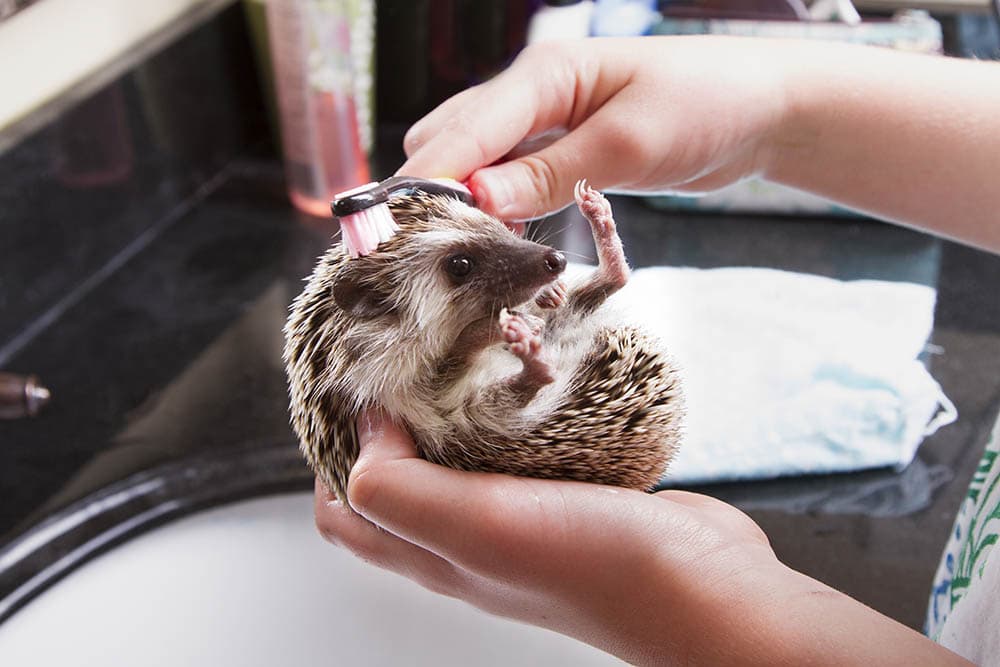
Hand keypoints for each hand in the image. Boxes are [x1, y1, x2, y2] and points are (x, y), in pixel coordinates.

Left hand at [314, 410, 967, 664]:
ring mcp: (523, 512)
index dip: (327, 452)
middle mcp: (471, 537)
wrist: (706, 587)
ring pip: (462, 453)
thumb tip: (362, 427)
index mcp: (435, 553)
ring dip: (449, 405)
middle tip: (397, 353)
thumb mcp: (480, 527)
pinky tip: (525, 373)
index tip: (343, 387)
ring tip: (454, 349)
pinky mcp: (571, 489)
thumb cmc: (597, 567)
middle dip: (387, 415)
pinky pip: (522, 442)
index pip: (344, 510)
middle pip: (400, 474)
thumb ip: (402, 488)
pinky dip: (510, 407)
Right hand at [398, 36, 787, 219]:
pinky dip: (496, 209)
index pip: (461, 131)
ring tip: (460, 256)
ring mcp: (542, 123)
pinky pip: (507, 179)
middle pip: (449, 143)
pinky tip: (502, 240)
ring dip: (463, 205)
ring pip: (473, 163)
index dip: (424, 183)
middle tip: (432, 255)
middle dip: (433, 195)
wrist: (759, 110)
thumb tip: (476, 198)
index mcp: (542, 75)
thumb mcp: (627, 144)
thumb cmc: (704, 108)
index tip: (388, 232)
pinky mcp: (559, 151)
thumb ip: (549, 172)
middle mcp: (530, 94)